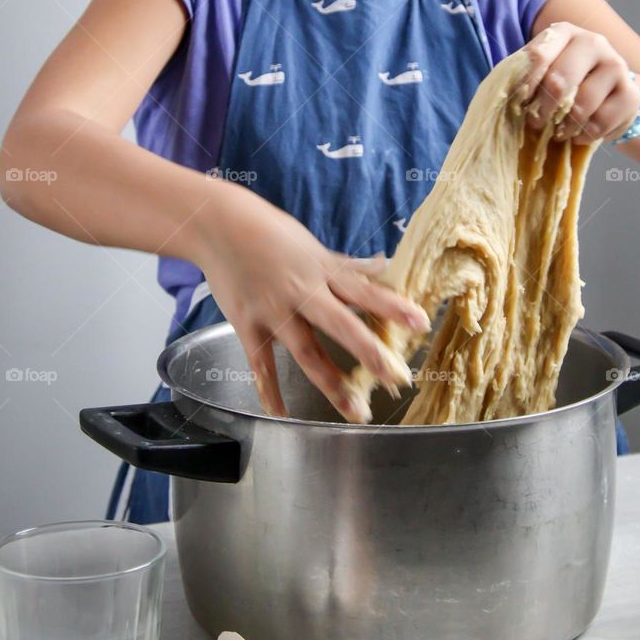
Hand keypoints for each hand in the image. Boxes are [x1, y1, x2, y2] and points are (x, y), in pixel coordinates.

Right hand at [193, 185, 428, 422]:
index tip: (421, 323)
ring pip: (308, 354)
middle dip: (370, 353)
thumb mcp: (312, 244)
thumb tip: (383, 265)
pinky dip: (270, 392)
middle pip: (342, 326)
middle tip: (397, 378)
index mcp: (322, 270)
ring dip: (333, 385)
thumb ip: (347, 264)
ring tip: (357, 411)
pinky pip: (260, 366)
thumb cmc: (268, 231)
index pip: (365, 291)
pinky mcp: (247, 326)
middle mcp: (302, 293)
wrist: (218, 225)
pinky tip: (282, 414)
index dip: (394, 307)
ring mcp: (274, 312)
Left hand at [515, 22, 639, 144]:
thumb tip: (500, 96)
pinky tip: (577, 135)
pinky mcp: (631, 94)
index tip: (518, 104)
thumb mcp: (540, 73)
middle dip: (543, 108)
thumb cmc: (564, 84)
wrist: (608, 96)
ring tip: (557, 132)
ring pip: (583, 104)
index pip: (538, 55)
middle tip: (535, 123)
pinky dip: (584, 135)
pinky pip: (602, 122)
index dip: (524, 84)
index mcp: (564, 32)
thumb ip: (522, 78)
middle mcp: (593, 42)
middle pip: (560, 79)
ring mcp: (617, 66)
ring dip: (564, 125)